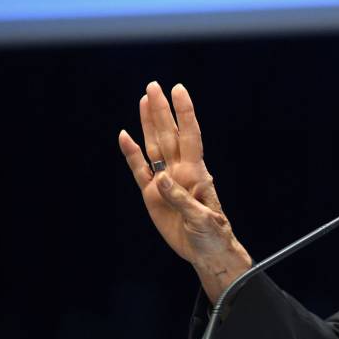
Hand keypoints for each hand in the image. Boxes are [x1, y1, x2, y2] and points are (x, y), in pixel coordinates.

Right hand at [118, 82, 251, 300]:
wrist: (206, 252)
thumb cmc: (213, 235)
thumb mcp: (202, 219)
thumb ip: (181, 198)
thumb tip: (160, 179)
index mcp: (197, 173)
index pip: (190, 135)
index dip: (185, 113)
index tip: (179, 90)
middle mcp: (180, 171)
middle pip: (169, 134)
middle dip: (162, 111)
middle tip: (154, 86)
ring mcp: (165, 181)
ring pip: (154, 146)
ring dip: (149, 124)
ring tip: (144, 100)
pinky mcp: (151, 195)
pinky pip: (139, 170)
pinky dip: (131, 153)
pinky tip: (125, 136)